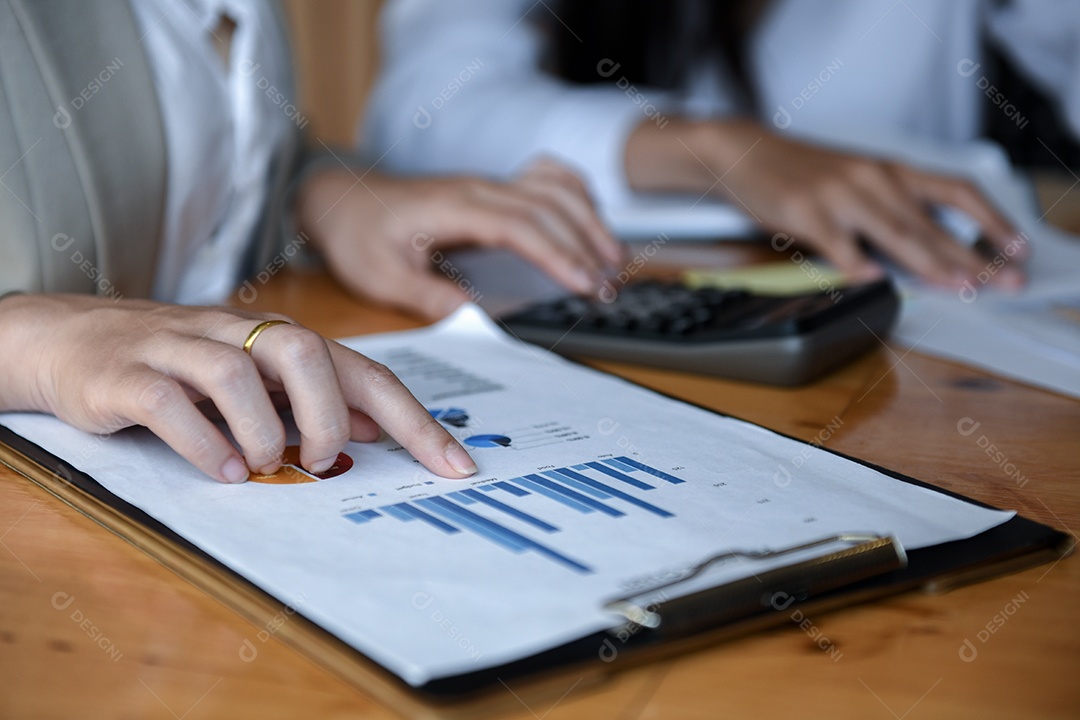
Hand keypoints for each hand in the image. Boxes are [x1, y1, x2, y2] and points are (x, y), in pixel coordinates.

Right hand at [0, 294, 476, 482]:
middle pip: (303, 352)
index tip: (456, 467)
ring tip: (266, 466)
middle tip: (321, 459)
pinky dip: (204, 443)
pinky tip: (222, 472)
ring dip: (264, 432)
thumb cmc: (183, 366)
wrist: (74, 338)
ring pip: (236, 373)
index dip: (415, 421)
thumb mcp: (259, 380)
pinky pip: (171, 403)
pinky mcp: (129, 375)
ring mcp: (181, 349)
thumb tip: (376, 426)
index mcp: (280, 339)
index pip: (365, 374)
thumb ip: (316, 398)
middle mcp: (238, 334)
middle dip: (327, 414)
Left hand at [298, 159, 623, 318]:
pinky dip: (576, 195)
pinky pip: (546, 179)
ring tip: (614, 262)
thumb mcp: (381, 277)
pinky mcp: (492, 189)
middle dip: (586, 245)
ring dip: (590, 220)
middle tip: (609, 288)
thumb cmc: (359, 237)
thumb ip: (428, 296)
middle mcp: (479, 188)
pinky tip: (592, 220)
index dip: (557, 253)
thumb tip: (475, 317)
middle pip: (549, 206)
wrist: (342, 200)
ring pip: (555, 188)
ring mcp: (488, 184)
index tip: (584, 283)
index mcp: (454, 208)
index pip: (520, 225)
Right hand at [626, 118, 1025, 287]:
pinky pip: (838, 243)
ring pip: (895, 232)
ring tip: (958, 284)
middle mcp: (872, 177)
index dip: (991, 220)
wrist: (747, 152)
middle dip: (971, 256)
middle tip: (998, 281)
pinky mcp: (806, 212)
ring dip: (930, 262)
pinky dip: (857, 263)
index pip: (955, 191)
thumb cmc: (803, 172)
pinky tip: (873, 278)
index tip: (1015, 247)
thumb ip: (890, 210)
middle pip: (931, 221)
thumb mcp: (856, 180)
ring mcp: (839, 194)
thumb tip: (926, 253)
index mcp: (889, 169)